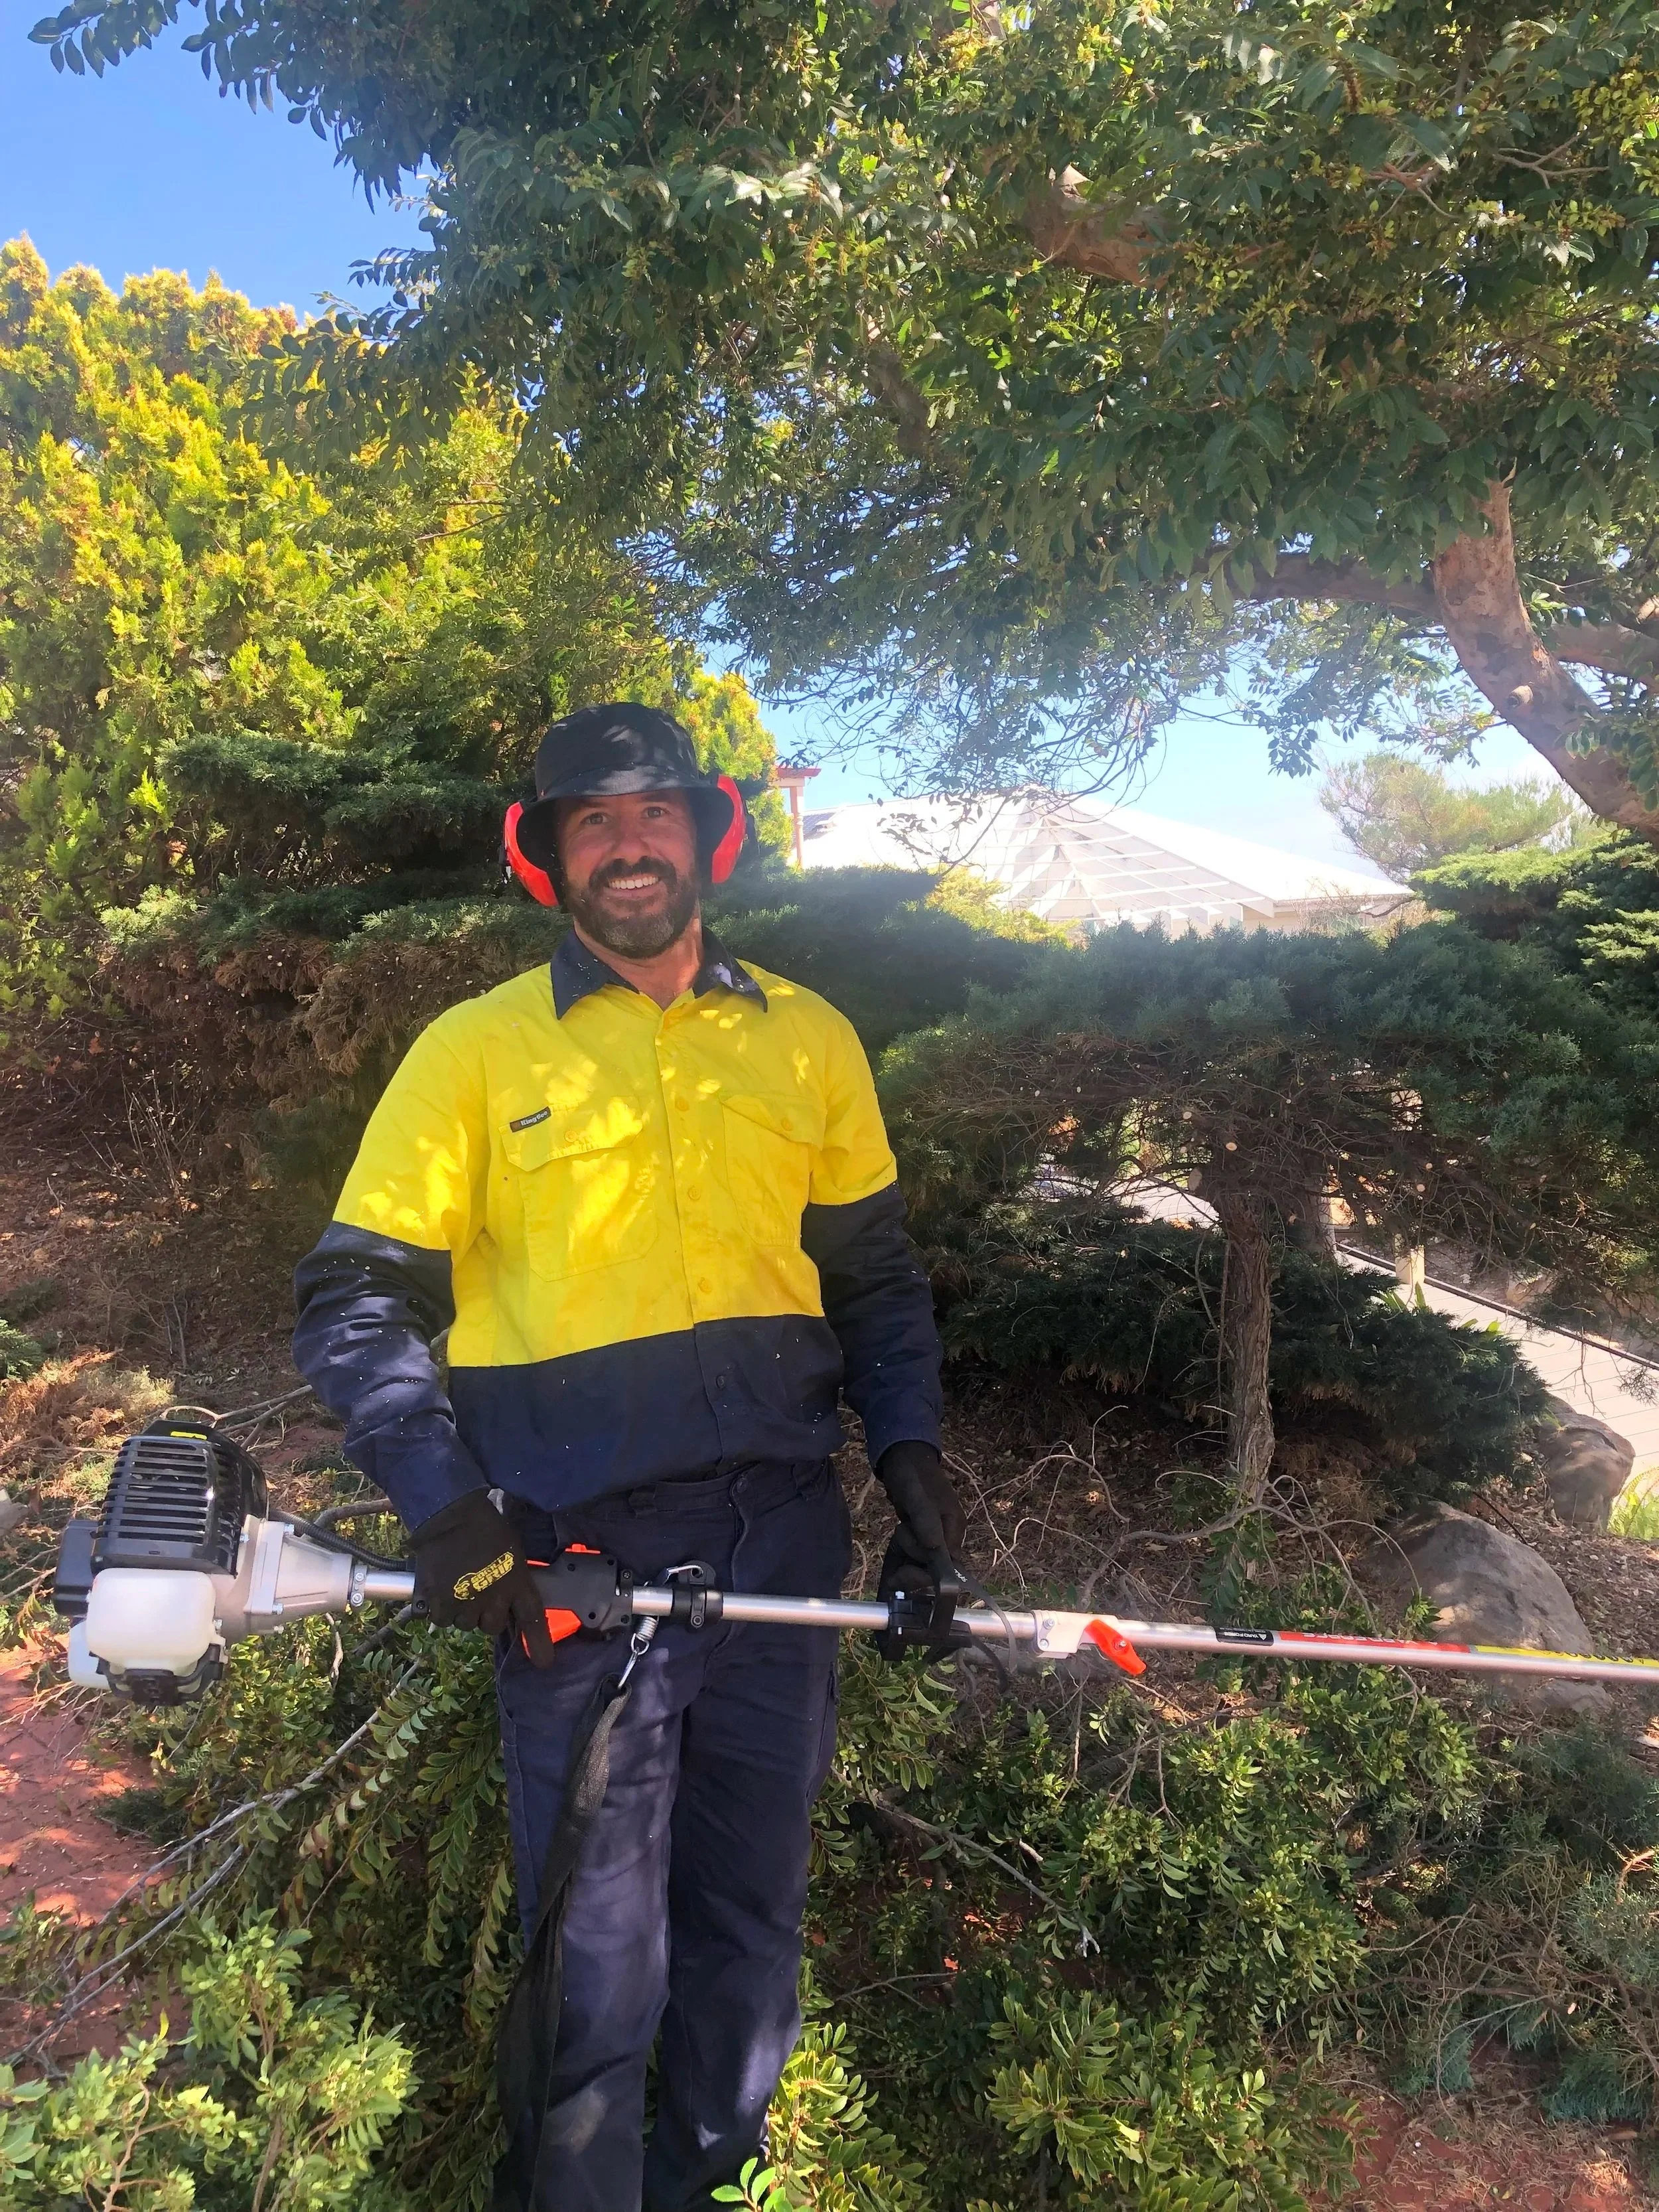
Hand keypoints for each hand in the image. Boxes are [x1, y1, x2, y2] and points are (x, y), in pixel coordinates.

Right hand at [411, 1491, 555, 1665]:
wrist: (451, 1514)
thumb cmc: (486, 1526)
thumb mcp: (512, 1551)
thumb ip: (513, 1578)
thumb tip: (508, 1602)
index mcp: (516, 1582)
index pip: (533, 1618)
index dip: (540, 1644)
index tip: (544, 1663)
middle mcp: (493, 1598)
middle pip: (490, 1626)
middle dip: (485, 1613)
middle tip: (477, 1589)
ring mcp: (465, 1603)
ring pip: (464, 1624)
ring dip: (461, 1610)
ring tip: (457, 1582)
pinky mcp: (439, 1602)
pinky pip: (441, 1619)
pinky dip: (439, 1607)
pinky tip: (440, 1586)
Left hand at [874, 1440, 966, 1597]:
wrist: (904, 1456)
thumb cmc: (911, 1474)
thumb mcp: (916, 1496)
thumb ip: (925, 1521)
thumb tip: (935, 1549)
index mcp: (954, 1525)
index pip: (948, 1564)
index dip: (926, 1570)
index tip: (904, 1566)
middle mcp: (950, 1532)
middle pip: (937, 1565)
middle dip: (915, 1562)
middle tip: (899, 1541)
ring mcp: (938, 1532)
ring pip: (926, 1559)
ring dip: (910, 1554)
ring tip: (900, 1529)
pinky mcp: (926, 1530)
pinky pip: (919, 1550)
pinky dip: (908, 1548)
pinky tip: (900, 1534)